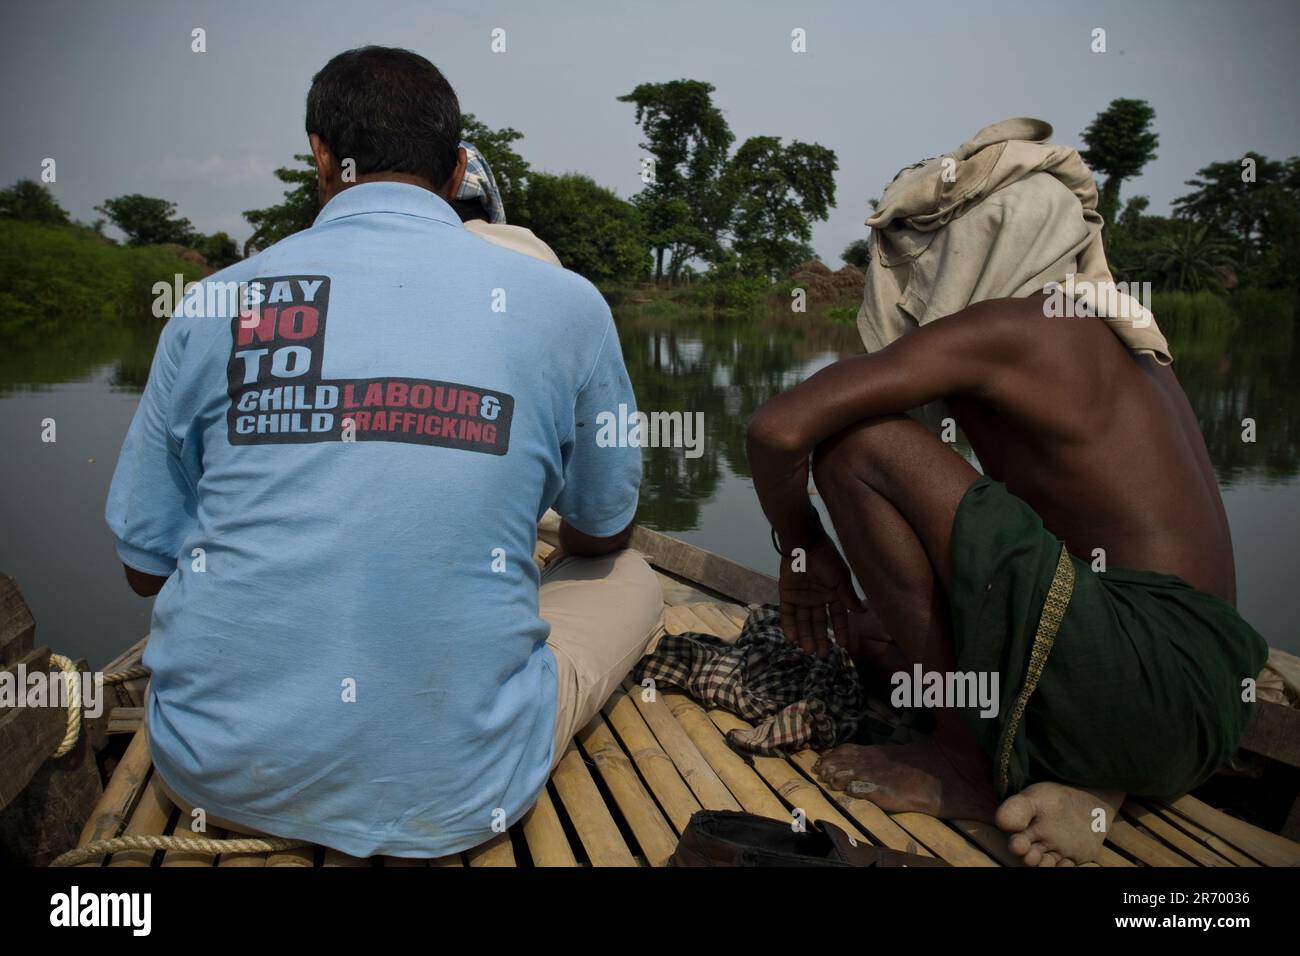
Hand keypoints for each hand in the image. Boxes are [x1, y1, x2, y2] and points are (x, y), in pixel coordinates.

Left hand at [778, 533, 863, 657]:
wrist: (804, 544)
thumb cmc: (826, 560)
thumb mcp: (841, 579)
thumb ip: (848, 597)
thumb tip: (862, 612)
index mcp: (833, 594)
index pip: (837, 616)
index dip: (840, 630)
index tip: (843, 646)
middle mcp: (817, 598)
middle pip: (819, 622)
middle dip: (820, 638)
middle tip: (821, 655)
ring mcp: (801, 597)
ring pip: (803, 620)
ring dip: (805, 635)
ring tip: (807, 651)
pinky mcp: (787, 594)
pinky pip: (787, 613)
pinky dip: (789, 625)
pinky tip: (792, 638)